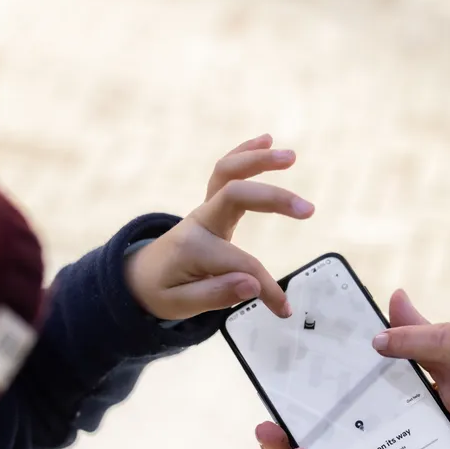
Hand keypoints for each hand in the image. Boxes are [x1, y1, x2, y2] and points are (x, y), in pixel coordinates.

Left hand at [125, 134, 313, 319]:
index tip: (283, 309)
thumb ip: (216, 295)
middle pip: (235, 195)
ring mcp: (204, 210)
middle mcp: (199, 222)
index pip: (242, 264)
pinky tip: (267, 140)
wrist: (140, 277)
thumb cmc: (162, 292)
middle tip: (308, 210)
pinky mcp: (211, 205)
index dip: (267, 287)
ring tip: (291, 156)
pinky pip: (226, 173)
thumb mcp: (180, 305)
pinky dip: (245, 154)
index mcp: (194, 248)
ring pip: (228, 173)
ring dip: (259, 160)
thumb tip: (252, 284)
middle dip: (273, 198)